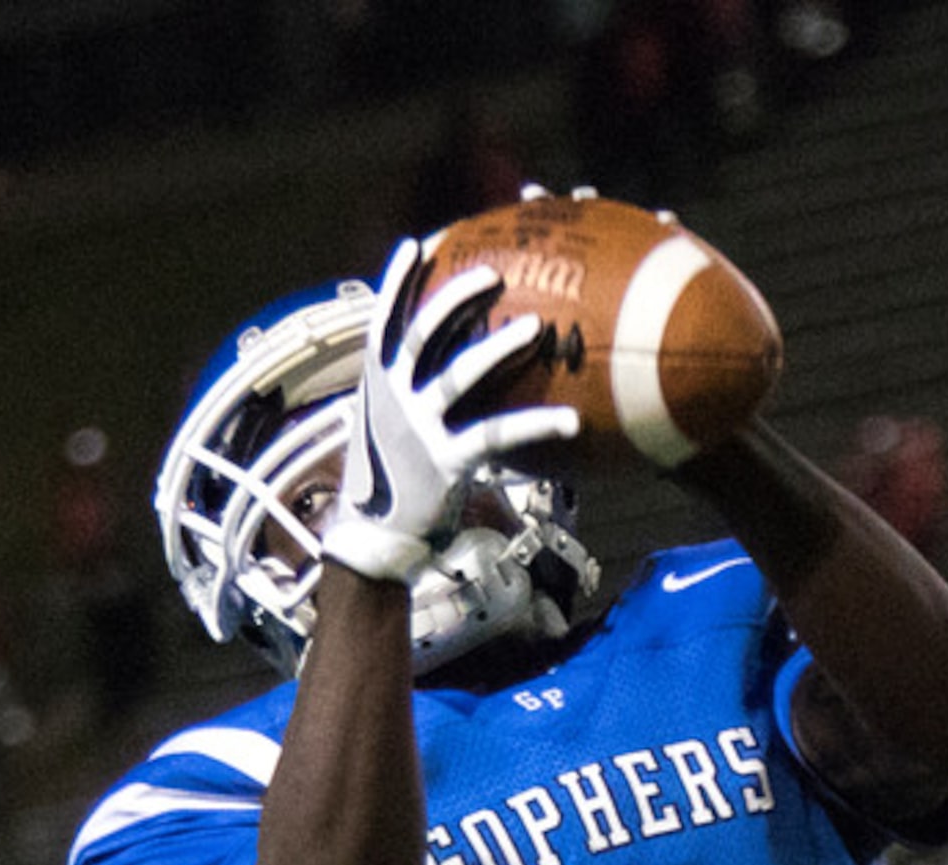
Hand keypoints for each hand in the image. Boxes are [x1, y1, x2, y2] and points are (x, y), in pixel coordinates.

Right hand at [319, 240, 583, 583]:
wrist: (375, 538)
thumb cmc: (392, 480)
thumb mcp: (390, 427)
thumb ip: (411, 393)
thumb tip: (441, 368)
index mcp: (378, 385)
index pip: (384, 321)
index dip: (396, 281)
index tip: (415, 244)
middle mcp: (394, 399)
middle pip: (422, 334)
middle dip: (455, 297)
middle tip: (493, 271)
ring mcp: (418, 429)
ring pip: (459, 375)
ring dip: (497, 347)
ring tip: (536, 325)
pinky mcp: (445, 462)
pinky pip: (497, 436)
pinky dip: (536, 425)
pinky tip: (572, 420)